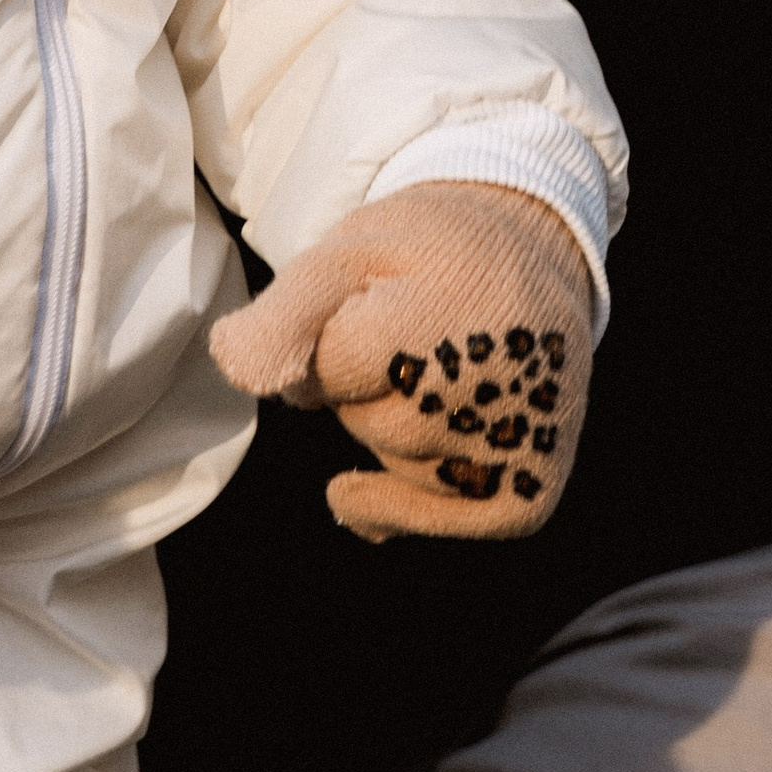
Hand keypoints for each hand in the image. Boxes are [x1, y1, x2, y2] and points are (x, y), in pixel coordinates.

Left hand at [212, 180, 594, 543]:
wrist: (535, 250)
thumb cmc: (428, 252)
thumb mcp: (349, 251)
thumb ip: (285, 312)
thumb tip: (236, 368)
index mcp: (434, 325)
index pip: (326, 372)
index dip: (333, 337)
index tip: (374, 302)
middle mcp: (483, 396)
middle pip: (361, 422)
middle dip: (364, 385)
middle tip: (415, 333)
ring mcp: (513, 451)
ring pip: (395, 464)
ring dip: (394, 428)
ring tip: (439, 369)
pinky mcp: (529, 492)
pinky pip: (435, 521)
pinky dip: (398, 504)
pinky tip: (377, 477)